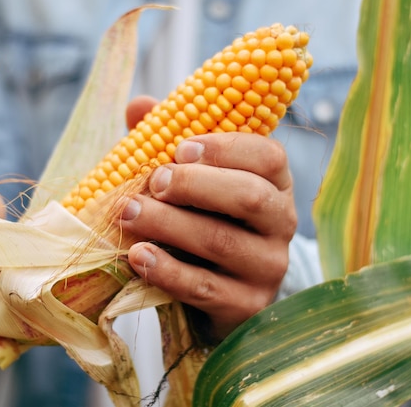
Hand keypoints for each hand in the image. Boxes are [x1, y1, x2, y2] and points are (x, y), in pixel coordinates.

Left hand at [120, 96, 296, 341]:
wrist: (215, 291)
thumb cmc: (199, 219)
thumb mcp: (190, 181)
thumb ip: (166, 140)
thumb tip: (138, 105)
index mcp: (274, 183)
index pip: (268, 156)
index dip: (224, 148)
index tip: (180, 149)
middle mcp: (281, 223)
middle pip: (249, 197)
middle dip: (194, 185)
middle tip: (153, 182)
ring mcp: (268, 267)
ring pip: (221, 241)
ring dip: (169, 225)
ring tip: (130, 214)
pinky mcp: (247, 305)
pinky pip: (204, 288)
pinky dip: (166, 270)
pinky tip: (137, 256)